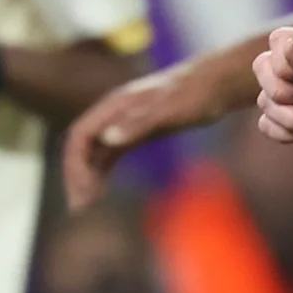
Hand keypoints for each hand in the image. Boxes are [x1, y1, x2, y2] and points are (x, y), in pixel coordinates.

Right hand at [60, 68, 217, 206]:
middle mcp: (114, 114)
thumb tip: (107, 139)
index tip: (81, 191)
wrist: (216, 84)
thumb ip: (138, 123)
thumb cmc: (194, 94)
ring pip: (95, 152)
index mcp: (116, 106)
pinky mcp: (138, 131)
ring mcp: (125, 122)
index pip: (81, 135)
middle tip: (79, 208)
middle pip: (83, 146)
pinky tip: (100, 191)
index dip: (75, 164)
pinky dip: (102, 172)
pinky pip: (110, 154)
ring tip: (85, 205)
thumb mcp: (168, 110)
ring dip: (87, 177)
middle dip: (77, 175)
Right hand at [252, 27, 292, 161]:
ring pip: (263, 100)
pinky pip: (265, 124)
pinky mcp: (285, 118)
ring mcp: (289, 93)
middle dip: (281, 91)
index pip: (278, 40)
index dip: (284, 61)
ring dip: (290, 118)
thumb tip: (285, 45)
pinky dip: (286, 133)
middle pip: (261, 67)